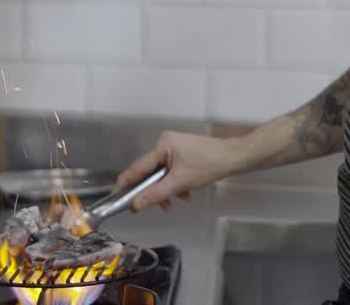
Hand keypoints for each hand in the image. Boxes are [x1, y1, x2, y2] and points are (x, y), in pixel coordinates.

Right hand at [115, 131, 243, 211]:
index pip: (137, 168)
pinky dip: (176, 184)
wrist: (233, 158)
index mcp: (161, 145)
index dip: (126, 184)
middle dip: (155, 190)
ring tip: (179, 198)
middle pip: (150, 173)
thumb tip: (137, 204)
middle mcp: (165, 143)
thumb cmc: (209, 164)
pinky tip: (186, 193)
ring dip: (168, 190)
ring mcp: (174, 148)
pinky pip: (171, 172)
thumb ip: (156, 194)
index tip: (116, 197)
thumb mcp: (179, 183)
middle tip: (159, 205)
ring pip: (162, 175)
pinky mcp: (182, 154)